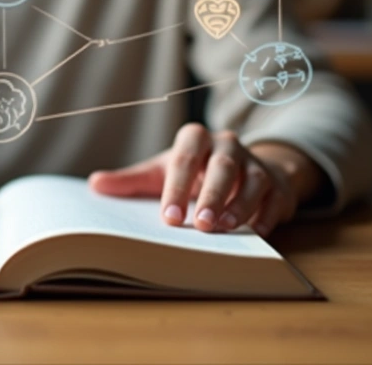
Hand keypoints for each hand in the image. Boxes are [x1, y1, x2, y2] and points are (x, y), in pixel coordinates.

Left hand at [88, 124, 322, 235]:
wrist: (241, 170)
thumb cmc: (193, 173)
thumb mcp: (161, 173)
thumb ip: (131, 181)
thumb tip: (95, 185)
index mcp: (196, 140)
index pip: (185, 159)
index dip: (176, 187)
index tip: (169, 218)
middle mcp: (228, 146)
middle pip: (223, 167)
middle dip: (211, 195)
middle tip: (200, 224)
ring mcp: (256, 164)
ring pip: (253, 180)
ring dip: (239, 206)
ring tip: (223, 229)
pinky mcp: (276, 184)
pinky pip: (275, 197)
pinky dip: (265, 215)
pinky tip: (255, 232)